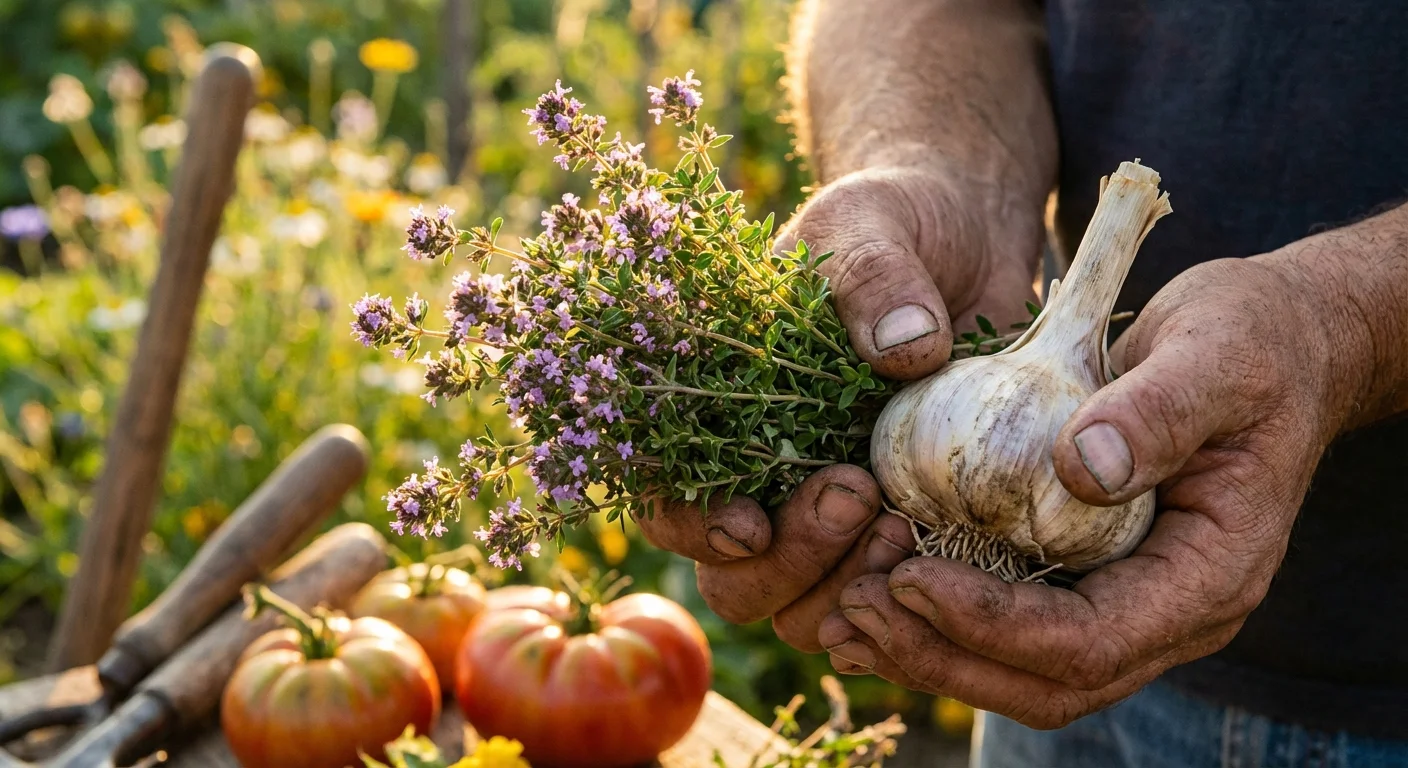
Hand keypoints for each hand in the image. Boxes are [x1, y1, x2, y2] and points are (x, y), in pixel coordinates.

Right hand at [638, 165, 1041, 650]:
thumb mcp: (874, 221)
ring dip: (843, 589)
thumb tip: (906, 347)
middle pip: (732, 579)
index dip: (691, 526)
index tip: (751, 521)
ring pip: (799, 609)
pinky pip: (880, 604)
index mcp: (721, 408)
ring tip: (902, 523)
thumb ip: (873, 273)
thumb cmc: (896, 221)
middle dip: (786, 560)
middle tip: (857, 493)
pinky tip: (942, 548)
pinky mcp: (900, 526)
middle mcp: (765, 475)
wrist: (973, 240)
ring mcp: (830, 512)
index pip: (665, 495)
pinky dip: (900, 600)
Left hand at [818, 256, 1341, 726]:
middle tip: (853, 605)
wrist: (1273, 344)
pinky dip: (941, 620)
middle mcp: (1168, 610)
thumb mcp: (1218, 352)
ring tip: (845, 608)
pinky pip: (1010, 626)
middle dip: (944, 655)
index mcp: (1211, 575)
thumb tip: (1084, 470)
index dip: (994, 623)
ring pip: (1021, 673)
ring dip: (930, 651)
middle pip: (1047, 683)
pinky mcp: (1089, 576)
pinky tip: (873, 584)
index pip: (1091, 642)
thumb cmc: (1252, 340)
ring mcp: (1128, 601)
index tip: (909, 574)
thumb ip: (1161, 409)